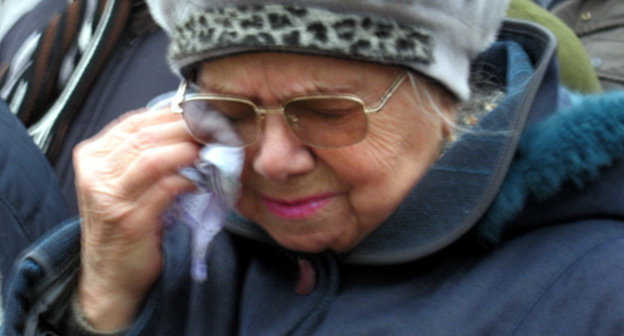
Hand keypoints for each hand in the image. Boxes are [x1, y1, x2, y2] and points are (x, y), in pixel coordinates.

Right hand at [74, 108, 199, 329]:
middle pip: (146, 136)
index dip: (172, 115)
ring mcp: (110, 197)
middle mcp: (96, 173)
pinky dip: (187, 180)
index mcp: (93, 156)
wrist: (110, 275)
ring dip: (187, 151)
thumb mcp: (123, 181)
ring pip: (152, 158)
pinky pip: (165, 188)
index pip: (135, 122)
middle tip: (215, 130)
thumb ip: (143, 153)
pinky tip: (200, 181)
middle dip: (186, 129)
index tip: (202, 115)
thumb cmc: (123, 223)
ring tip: (210, 151)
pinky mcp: (130, 220)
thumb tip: (187, 125)